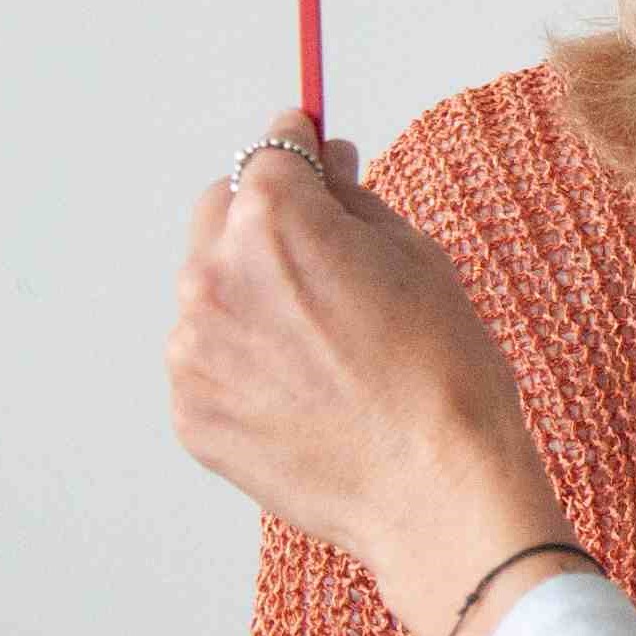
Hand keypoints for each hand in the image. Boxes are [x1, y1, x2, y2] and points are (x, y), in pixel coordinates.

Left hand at [171, 111, 576, 635]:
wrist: (435, 487)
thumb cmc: (445, 372)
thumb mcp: (419, 257)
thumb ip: (353, 199)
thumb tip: (323, 164)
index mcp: (274, 222)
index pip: (271, 150)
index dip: (301, 148)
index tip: (311, 151)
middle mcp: (213, 276)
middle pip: (221, 212)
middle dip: (265, 220)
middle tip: (328, 260)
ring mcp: (191, 350)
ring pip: (211, 292)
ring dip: (253, 297)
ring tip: (327, 344)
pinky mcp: (189, 411)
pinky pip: (208, 362)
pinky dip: (245, 363)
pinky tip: (309, 389)